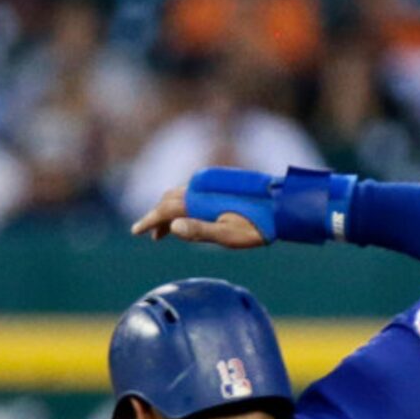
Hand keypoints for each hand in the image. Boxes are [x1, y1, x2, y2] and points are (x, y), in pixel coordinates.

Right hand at [130, 186, 265, 246]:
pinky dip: (183, 204)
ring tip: (166, 231)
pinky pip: (193, 192)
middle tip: (151, 236)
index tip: (136, 232)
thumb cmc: (259, 225)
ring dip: (169, 211)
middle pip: (168, 200)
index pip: (165, 209)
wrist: (283, 206)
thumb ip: (200, 231)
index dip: (148, 221)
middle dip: (157, 217)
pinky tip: (188, 217)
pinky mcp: (219, 183)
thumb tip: (172, 226)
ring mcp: (210, 182)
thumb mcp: (229, 235)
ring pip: (180, 195)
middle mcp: (201, 186)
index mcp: (200, 199)